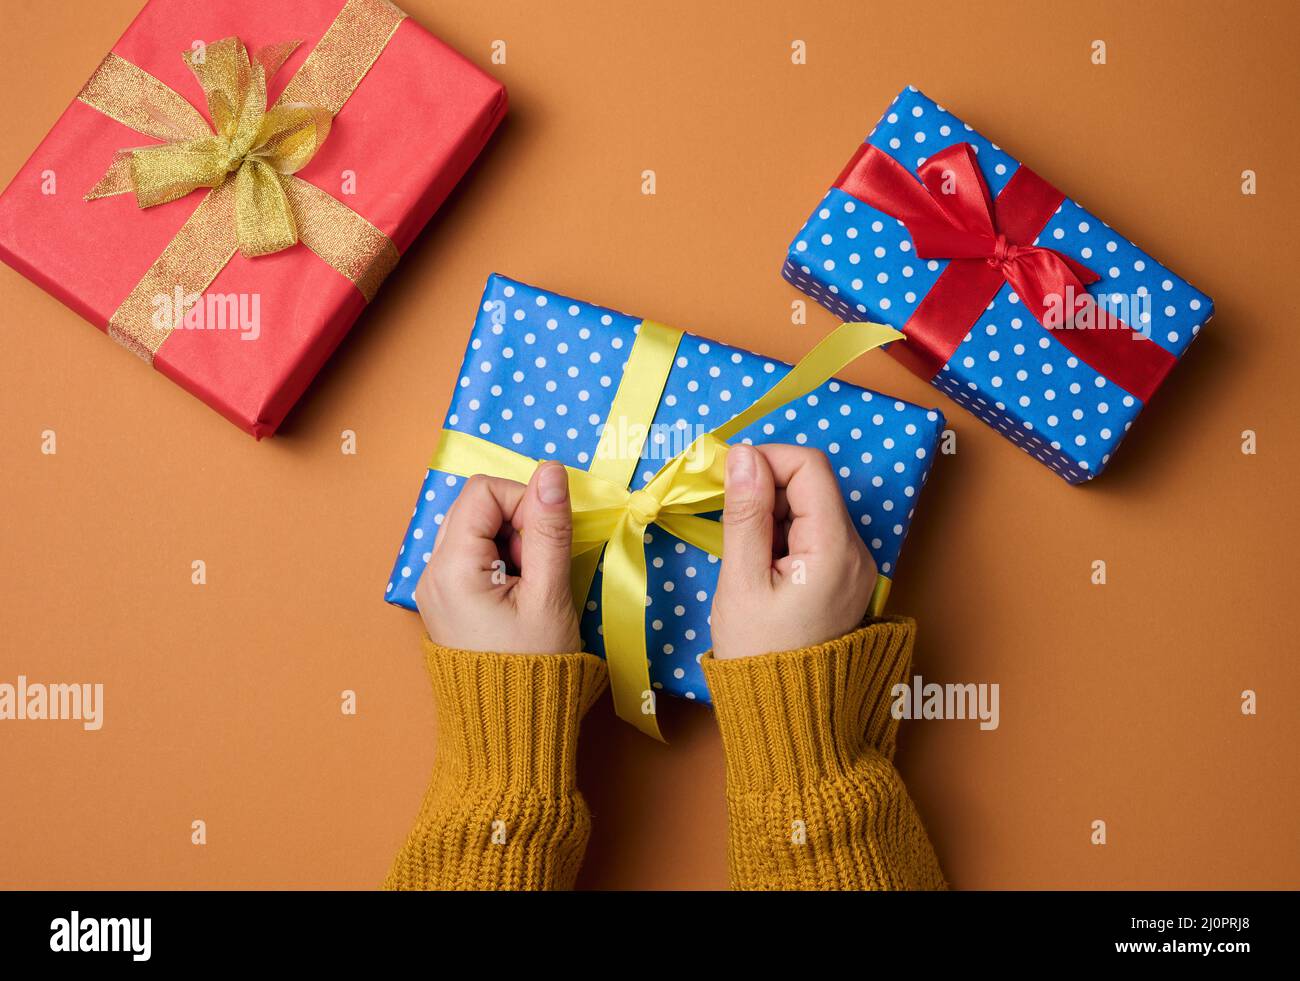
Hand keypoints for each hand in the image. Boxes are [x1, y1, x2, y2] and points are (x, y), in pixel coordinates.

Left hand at [415, 462, 582, 654]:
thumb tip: (552, 471)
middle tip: (541, 565)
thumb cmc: (535, 667)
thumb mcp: (549, 595)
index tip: (549, 538)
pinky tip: (520, 592)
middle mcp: (432, 572)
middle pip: (476, 507)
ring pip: (476, 530)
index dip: (524, 500)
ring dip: (512, 541)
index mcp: (451, 568)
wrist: (511, 729)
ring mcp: (435, 587)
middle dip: (518, 521)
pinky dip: (502, 560)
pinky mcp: (446, 599)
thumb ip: (549, 529)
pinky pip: (472, 555)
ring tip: (532, 583)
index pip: (484, 491)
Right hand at [710, 443, 875, 660]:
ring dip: (771, 515)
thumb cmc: (759, 653)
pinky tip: (761, 566)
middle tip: (728, 521)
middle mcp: (856, 551)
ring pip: (811, 508)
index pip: (809, 467)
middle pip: (812, 485)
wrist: (788, 715)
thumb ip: (744, 513)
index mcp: (835, 548)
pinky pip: (813, 535)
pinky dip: (782, 536)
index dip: (766, 459)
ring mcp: (854, 566)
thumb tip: (742, 454)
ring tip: (746, 557)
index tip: (727, 479)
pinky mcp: (844, 577)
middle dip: (766, 489)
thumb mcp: (741, 580)